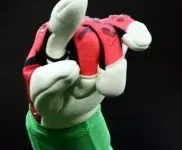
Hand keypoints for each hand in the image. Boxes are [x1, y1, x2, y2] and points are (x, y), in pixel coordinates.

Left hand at [22, 0, 151, 128]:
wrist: (67, 108)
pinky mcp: (114, 41)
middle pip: (91, 42)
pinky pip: (129, 29)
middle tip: (77, 93)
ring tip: (100, 89)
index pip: (59, 25)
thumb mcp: (41, 97)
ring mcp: (96, 33)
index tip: (77, 1)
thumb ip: (48, 83)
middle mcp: (74, 30)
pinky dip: (137, 33)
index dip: (69, 14)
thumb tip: (72, 68)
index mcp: (49, 41)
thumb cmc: (51, 97)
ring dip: (110, 74)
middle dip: (88, 78)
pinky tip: (141, 43)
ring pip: (113, 42)